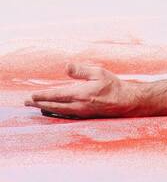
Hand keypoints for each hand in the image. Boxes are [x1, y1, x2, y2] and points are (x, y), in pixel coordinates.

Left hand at [24, 62, 142, 119]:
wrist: (125, 101)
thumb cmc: (113, 85)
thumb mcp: (99, 72)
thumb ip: (81, 70)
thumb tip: (66, 67)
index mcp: (80, 94)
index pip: (57, 95)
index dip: (43, 96)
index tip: (31, 96)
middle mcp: (78, 105)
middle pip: (53, 105)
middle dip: (39, 103)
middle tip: (27, 103)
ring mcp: (80, 112)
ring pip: (58, 111)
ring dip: (45, 108)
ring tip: (36, 106)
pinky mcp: (83, 115)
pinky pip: (65, 114)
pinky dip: (55, 112)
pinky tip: (52, 110)